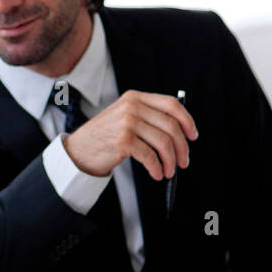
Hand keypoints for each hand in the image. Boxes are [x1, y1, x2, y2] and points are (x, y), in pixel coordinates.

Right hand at [62, 90, 197, 181]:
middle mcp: (132, 106)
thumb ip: (147, 115)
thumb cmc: (104, 136)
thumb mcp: (124, 116)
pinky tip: (156, 173)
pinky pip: (150, 156)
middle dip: (182, 147)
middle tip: (183, 161)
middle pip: (171, 126)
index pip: (171, 104)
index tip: (192, 135)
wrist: (78, 150)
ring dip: (171, 161)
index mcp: (135, 97)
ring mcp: (127, 122)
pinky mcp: (123, 140)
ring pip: (163, 142)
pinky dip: (157, 168)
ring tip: (169, 171)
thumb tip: (180, 131)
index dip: (187, 120)